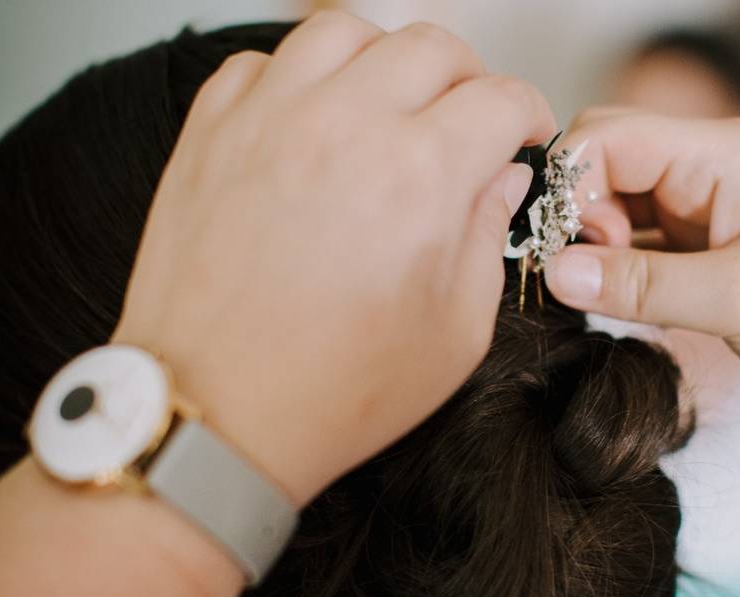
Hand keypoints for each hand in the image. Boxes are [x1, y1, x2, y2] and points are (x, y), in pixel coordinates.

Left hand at [112, 12, 555, 504]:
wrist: (218, 415)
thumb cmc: (335, 391)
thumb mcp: (455, 333)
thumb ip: (488, 236)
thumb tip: (501, 177)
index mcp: (420, 175)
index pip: (499, 97)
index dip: (528, 112)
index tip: (524, 132)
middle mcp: (345, 126)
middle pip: (431, 46)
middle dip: (468, 77)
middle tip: (466, 120)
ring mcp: (270, 120)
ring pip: (344, 31)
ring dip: (384, 59)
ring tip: (391, 105)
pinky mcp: (211, 134)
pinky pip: (263, 62)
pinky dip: (300, 76)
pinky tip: (314, 121)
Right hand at [544, 107, 739, 451]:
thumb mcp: (739, 295)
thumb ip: (640, 282)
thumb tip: (555, 273)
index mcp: (722, 155)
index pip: (609, 138)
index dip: (570, 185)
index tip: (561, 247)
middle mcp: (711, 177)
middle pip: (608, 168)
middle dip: (577, 214)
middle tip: (579, 271)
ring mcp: (710, 222)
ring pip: (619, 214)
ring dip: (594, 249)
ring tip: (595, 295)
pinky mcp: (710, 266)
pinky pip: (641, 255)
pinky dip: (617, 275)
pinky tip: (614, 304)